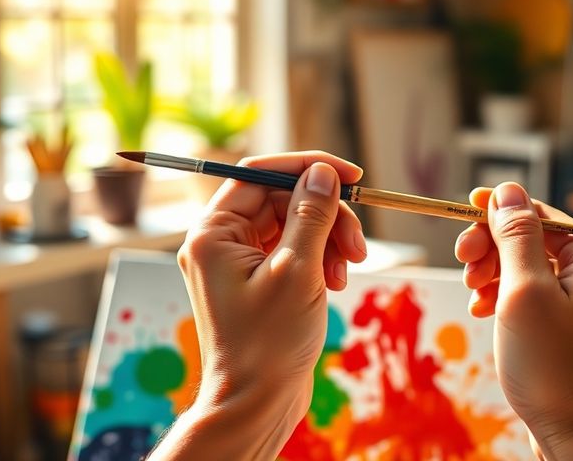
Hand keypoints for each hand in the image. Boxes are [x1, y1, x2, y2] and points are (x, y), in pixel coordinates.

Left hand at [150, 151, 366, 459]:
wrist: (257, 405)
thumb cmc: (268, 344)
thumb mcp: (298, 271)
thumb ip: (311, 214)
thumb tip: (322, 172)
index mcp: (213, 232)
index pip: (260, 174)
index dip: (308, 167)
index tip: (351, 175)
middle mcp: (220, 241)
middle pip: (283, 199)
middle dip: (327, 216)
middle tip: (359, 245)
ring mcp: (240, 261)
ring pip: (294, 224)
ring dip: (329, 240)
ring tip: (348, 272)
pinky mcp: (260, 280)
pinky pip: (295, 250)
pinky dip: (321, 259)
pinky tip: (335, 283)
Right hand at [454, 183, 572, 459]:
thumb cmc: (554, 370)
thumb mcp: (524, 293)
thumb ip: (515, 236)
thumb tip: (507, 190)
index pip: (539, 214)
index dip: (495, 216)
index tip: (461, 224)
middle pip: (536, 238)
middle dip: (494, 249)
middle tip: (464, 268)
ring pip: (533, 267)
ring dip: (497, 274)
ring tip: (476, 297)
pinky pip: (541, 294)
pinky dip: (510, 298)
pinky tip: (487, 312)